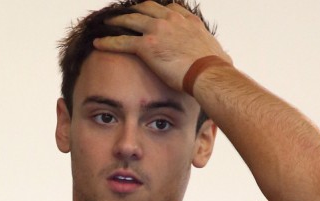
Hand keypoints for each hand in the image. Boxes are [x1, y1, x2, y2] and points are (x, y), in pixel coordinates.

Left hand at [93, 1, 231, 91]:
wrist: (208, 73)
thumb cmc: (216, 68)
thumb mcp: (218, 52)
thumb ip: (213, 51)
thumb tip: (222, 59)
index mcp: (188, 20)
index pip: (168, 7)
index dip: (157, 10)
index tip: (150, 13)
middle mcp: (171, 19)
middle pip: (146, 8)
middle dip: (133, 10)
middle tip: (123, 14)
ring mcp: (157, 30)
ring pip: (130, 20)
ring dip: (116, 21)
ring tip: (106, 23)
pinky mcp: (146, 45)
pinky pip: (121, 41)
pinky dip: (108, 42)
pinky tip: (98, 43)